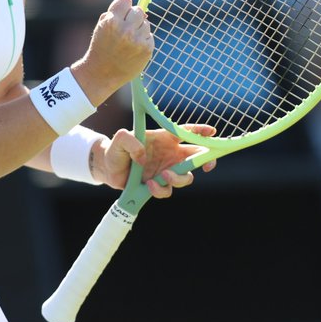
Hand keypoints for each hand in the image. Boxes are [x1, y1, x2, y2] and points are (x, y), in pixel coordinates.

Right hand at [73, 0, 152, 103]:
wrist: (102, 74)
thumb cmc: (101, 48)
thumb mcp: (102, 27)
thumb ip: (115, 14)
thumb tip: (138, 9)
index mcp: (111, 21)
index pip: (126, 0)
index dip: (123, 8)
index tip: (120, 16)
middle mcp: (125, 29)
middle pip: (138, 10)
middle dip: (133, 18)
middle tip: (125, 29)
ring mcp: (137, 40)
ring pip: (146, 23)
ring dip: (139, 29)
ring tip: (128, 41)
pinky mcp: (147, 49)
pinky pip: (150, 36)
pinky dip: (143, 41)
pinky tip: (133, 50)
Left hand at [96, 125, 216, 198]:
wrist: (108, 168)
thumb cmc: (116, 149)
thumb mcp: (120, 138)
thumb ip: (130, 141)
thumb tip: (143, 156)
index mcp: (164, 138)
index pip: (186, 132)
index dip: (201, 131)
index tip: (212, 132)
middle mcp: (170, 154)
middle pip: (197, 156)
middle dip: (207, 160)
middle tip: (207, 165)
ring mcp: (166, 170)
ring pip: (186, 177)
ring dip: (179, 178)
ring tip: (163, 175)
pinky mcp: (159, 184)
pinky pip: (168, 190)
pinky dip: (160, 189)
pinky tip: (148, 185)